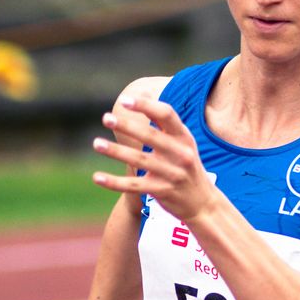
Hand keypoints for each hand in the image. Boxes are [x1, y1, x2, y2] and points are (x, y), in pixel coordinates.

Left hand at [92, 93, 216, 223]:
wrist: (202, 203)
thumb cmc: (187, 166)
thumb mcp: (184, 143)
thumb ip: (166, 125)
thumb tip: (144, 97)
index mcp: (184, 137)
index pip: (166, 114)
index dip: (145, 105)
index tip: (124, 100)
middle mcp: (180, 153)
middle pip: (150, 136)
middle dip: (127, 126)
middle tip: (106, 118)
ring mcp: (172, 173)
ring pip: (139, 160)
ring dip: (115, 151)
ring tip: (96, 143)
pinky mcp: (161, 191)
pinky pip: (133, 185)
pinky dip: (114, 182)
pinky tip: (97, 177)